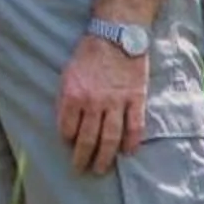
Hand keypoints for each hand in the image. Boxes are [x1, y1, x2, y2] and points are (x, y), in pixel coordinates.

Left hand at [57, 34, 148, 176]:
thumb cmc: (89, 52)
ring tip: (100, 170)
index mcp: (73, 95)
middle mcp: (93, 102)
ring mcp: (116, 102)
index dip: (67, 141)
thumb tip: (67, 123)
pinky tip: (128, 153)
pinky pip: (134, 128)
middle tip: (81, 170)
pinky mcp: (136, 99)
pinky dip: (131, 143)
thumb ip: (67, 98)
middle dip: (83, 158)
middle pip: (88, 139)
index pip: (67, 128)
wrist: (117, 33)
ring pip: (110, 139)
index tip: (69, 147)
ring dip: (105, 158)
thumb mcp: (68, 73)